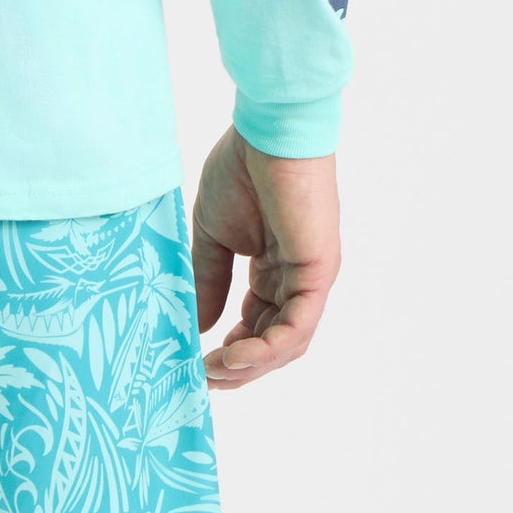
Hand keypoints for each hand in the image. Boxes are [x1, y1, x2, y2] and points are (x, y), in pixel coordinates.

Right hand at [191, 125, 339, 388]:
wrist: (267, 132)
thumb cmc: (241, 169)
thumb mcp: (213, 233)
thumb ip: (208, 278)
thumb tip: (196, 326)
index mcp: (273, 269)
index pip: (256, 324)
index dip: (229, 349)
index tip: (195, 362)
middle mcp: (295, 281)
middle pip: (272, 343)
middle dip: (237, 368)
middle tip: (201, 380)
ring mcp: (310, 280)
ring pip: (285, 344)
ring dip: (249, 366)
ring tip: (212, 374)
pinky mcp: (317, 275)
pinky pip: (297, 327)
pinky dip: (267, 349)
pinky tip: (234, 356)